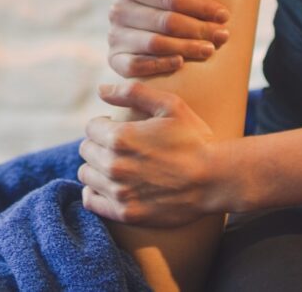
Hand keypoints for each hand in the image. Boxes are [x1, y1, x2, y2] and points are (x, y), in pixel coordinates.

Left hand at [77, 81, 228, 226]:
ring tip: (117, 165)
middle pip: (86, 150)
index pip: (91, 128)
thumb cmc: (194, 139)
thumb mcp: (170, 105)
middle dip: (100, 144)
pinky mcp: (125, 213)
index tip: (119, 127)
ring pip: (86, 174)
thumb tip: (101, 89)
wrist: (215, 180)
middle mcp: (114, 165)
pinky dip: (95, 191)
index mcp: (120, 137)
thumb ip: (132, 92)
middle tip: (121, 147)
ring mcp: (118, 191)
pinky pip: (91, 200)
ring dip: (97, 167)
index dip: (105, 124)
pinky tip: (110, 185)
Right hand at [107, 0, 230, 77]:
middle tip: (223, 35)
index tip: (224, 15)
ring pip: (154, 43)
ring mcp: (115, 36)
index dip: (199, 7)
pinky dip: (159, 64)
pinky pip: (135, 66)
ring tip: (210, 49)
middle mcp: (118, 11)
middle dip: (198, 29)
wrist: (147, 21)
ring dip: (186, 47)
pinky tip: (181, 63)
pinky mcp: (115, 59)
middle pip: (166, 22)